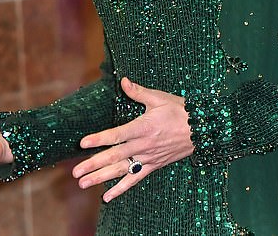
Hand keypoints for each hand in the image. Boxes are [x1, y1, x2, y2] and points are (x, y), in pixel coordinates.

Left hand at [72, 77, 192, 201]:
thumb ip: (138, 92)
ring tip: (84, 183)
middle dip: (93, 164)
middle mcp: (143, 145)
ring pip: (121, 170)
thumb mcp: (159, 98)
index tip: (83, 143)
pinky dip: (121, 188)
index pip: (117, 135)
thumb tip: (123, 81)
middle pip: (115, 156)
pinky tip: (107, 196)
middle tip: (76, 172)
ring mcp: (147, 157)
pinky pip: (135, 179)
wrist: (201, 130)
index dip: (99, 139)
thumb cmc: (180, 111)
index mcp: (143, 127)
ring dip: (101, 178)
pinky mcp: (153, 165)